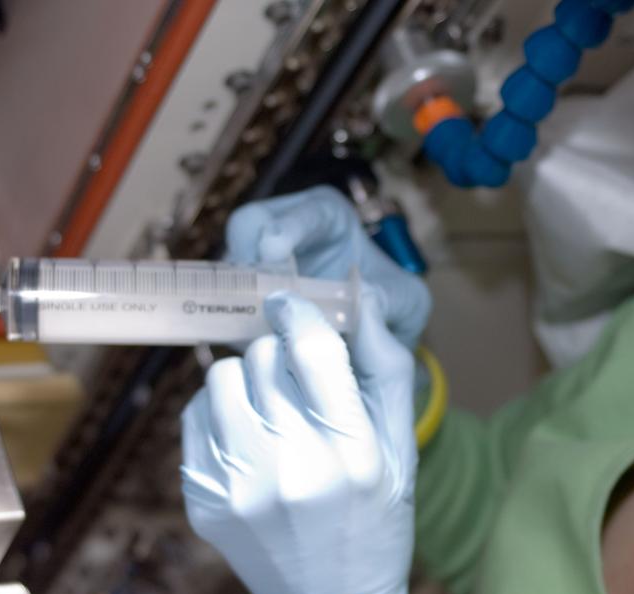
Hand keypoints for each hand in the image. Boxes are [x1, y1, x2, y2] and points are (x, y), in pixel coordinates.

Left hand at [180, 288, 415, 593]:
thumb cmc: (374, 525)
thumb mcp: (401, 451)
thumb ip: (385, 370)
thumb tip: (361, 300)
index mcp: (351, 453)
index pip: (311, 349)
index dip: (298, 313)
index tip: (291, 305)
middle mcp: (292, 469)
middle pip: (262, 357)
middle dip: (278, 353)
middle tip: (294, 377)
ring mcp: (240, 487)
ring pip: (219, 377)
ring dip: (244, 377)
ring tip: (268, 405)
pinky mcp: (204, 500)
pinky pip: (195, 416)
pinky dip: (219, 412)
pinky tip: (247, 436)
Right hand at [226, 185, 431, 349]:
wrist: (376, 340)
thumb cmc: (391, 306)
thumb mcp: (407, 303)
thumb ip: (390, 299)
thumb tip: (363, 299)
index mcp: (328, 217)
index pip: (304, 210)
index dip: (286, 225)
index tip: (272, 248)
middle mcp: (288, 231)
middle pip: (248, 227)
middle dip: (248, 259)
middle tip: (259, 297)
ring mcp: (261, 263)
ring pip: (230, 265)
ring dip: (240, 296)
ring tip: (262, 327)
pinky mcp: (246, 295)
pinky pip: (226, 301)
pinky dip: (236, 322)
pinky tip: (256, 344)